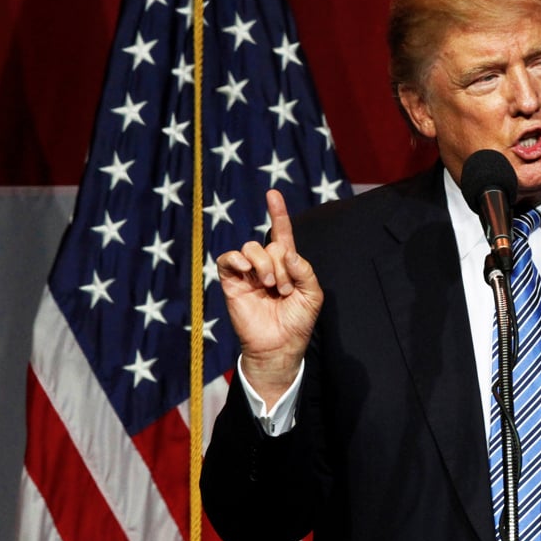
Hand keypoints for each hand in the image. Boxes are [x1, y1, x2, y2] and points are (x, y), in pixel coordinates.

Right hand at [217, 189, 322, 404]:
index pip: (281, 233)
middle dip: (282, 264)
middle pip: (271, 244)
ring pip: (251, 249)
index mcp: (286, 264)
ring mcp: (247, 273)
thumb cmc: (298, 322)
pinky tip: (249, 271)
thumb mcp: (312, 294)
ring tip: (272, 286)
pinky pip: (228, 259)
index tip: (273, 193)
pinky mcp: (232, 282)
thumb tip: (287, 252)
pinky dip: (238, 259)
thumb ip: (304, 270)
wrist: (280, 346)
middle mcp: (266, 265)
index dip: (278, 213)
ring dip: (265, 264)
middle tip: (286, 289)